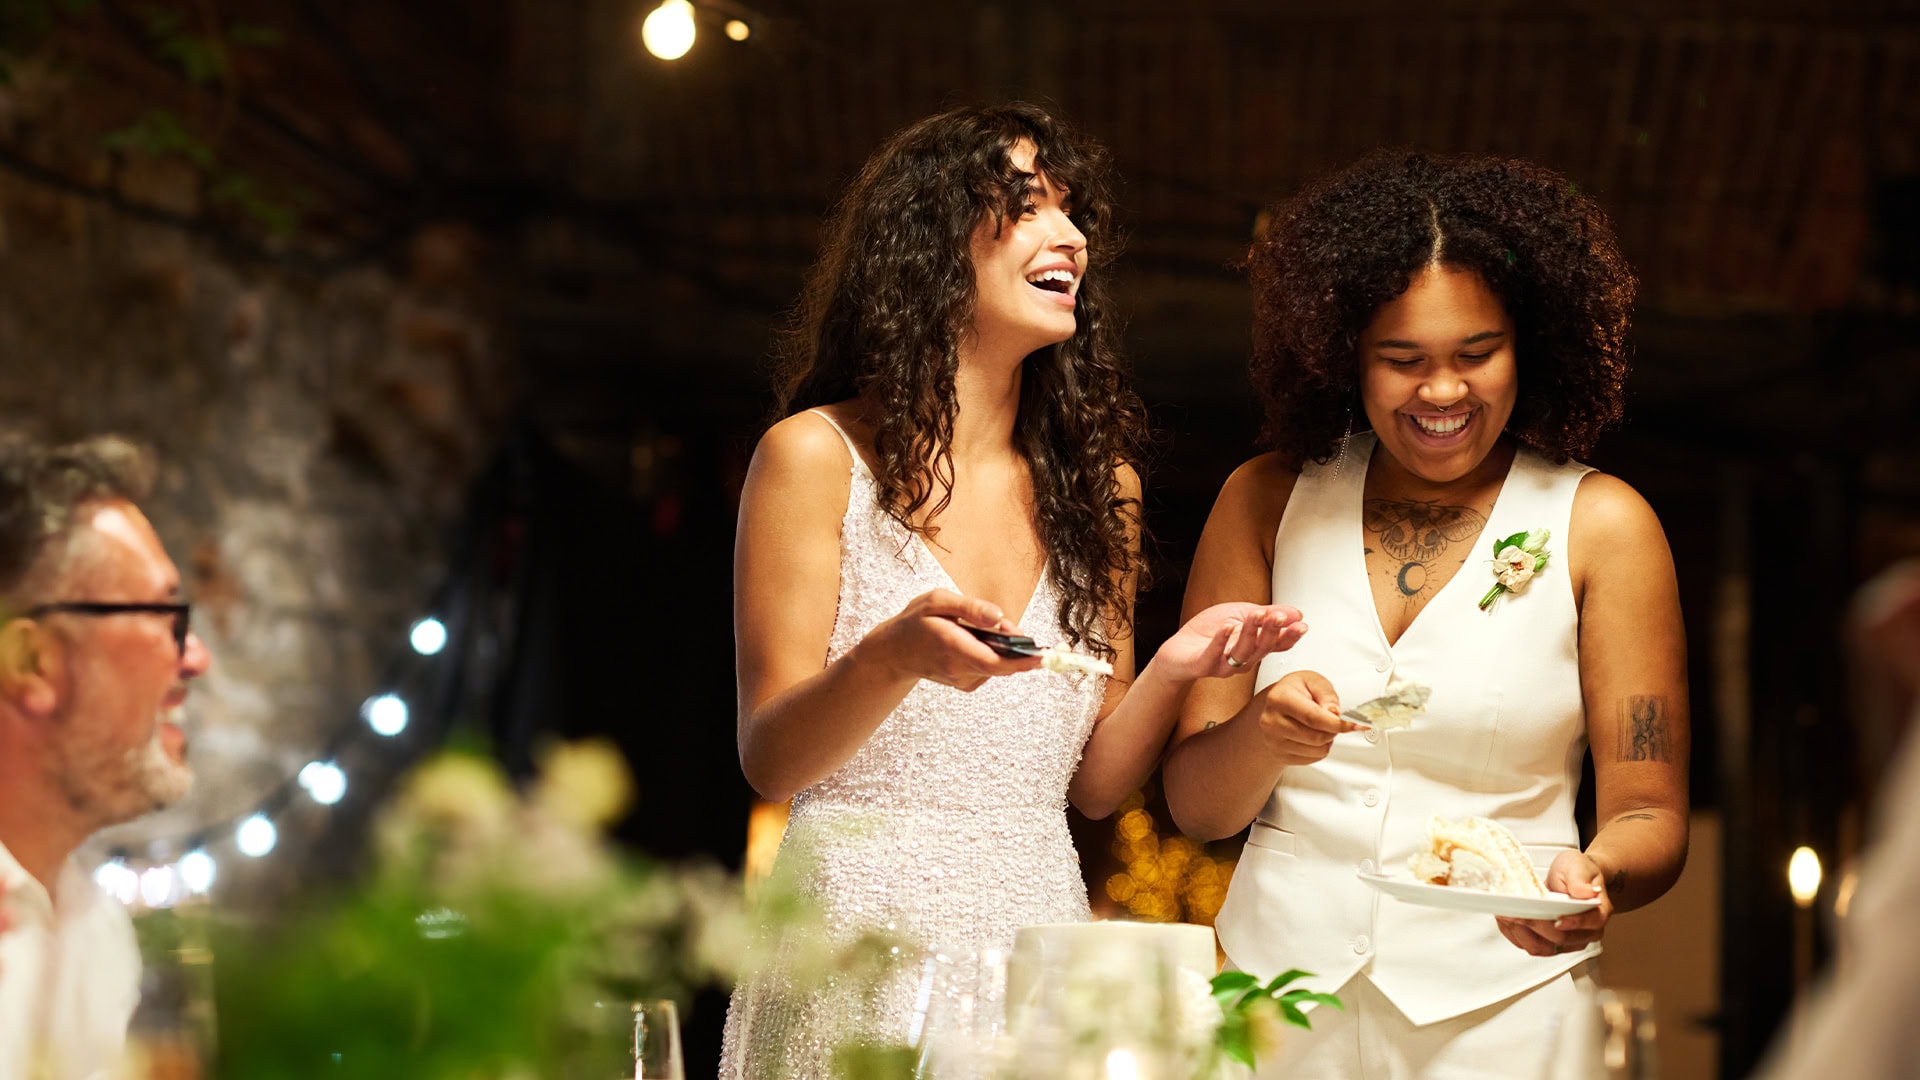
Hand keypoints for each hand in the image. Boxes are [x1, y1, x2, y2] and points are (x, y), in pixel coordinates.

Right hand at [863, 589, 1042, 690]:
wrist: (893, 652)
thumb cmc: (915, 622)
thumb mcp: (937, 601)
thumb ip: (969, 607)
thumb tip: (999, 617)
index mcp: (951, 645)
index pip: (993, 661)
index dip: (1021, 660)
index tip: (1043, 654)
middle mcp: (958, 668)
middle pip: (1002, 665)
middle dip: (1017, 648)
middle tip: (1012, 628)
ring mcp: (961, 680)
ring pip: (998, 666)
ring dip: (1002, 649)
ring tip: (981, 630)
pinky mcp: (965, 684)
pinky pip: (990, 670)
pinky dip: (993, 656)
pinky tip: (976, 643)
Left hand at [1153, 603, 1305, 681]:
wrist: (1178, 649)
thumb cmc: (1209, 632)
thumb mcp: (1240, 614)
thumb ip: (1266, 614)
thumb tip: (1295, 613)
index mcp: (1254, 646)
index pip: (1277, 644)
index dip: (1290, 636)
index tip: (1301, 625)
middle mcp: (1243, 659)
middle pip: (1262, 648)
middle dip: (1272, 632)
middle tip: (1278, 617)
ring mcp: (1224, 665)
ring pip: (1242, 652)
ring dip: (1250, 633)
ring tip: (1255, 616)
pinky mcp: (1203, 666)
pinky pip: (1213, 655)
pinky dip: (1220, 641)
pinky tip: (1227, 627)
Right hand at [1250, 670, 1356, 767]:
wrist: (1275, 706)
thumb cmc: (1295, 691)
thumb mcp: (1312, 681)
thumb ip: (1326, 694)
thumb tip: (1335, 714)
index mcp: (1279, 699)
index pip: (1313, 717)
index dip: (1337, 723)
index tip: (1354, 725)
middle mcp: (1271, 721)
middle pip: (1317, 737)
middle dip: (1334, 731)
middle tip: (1335, 721)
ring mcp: (1273, 741)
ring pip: (1317, 750)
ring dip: (1327, 740)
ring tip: (1320, 726)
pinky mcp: (1279, 755)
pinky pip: (1312, 759)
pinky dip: (1319, 749)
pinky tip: (1312, 736)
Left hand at [1496, 850, 1613, 956]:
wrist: (1571, 877)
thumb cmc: (1577, 872)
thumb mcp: (1579, 866)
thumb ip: (1580, 879)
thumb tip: (1587, 892)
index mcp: (1598, 913)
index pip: (1591, 923)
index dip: (1573, 922)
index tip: (1556, 918)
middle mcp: (1585, 933)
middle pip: (1561, 939)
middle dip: (1536, 924)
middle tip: (1517, 911)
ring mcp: (1566, 941)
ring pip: (1543, 948)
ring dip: (1522, 932)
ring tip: (1507, 914)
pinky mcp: (1549, 943)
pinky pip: (1529, 945)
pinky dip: (1515, 934)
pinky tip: (1507, 919)